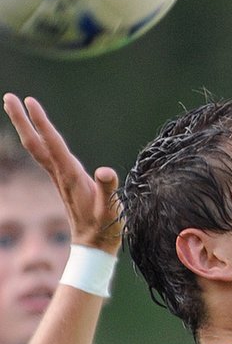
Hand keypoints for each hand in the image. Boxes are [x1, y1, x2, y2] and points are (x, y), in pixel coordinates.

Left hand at [3, 95, 121, 252]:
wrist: (93, 246)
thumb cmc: (105, 227)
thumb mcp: (110, 210)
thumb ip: (107, 190)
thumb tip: (105, 171)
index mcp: (70, 176)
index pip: (52, 143)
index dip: (42, 122)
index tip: (30, 102)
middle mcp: (60, 173)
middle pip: (35, 143)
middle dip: (22, 120)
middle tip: (9, 97)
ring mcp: (60, 177)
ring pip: (37, 147)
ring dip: (26, 127)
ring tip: (17, 108)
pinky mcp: (63, 179)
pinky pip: (44, 154)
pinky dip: (37, 139)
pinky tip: (36, 133)